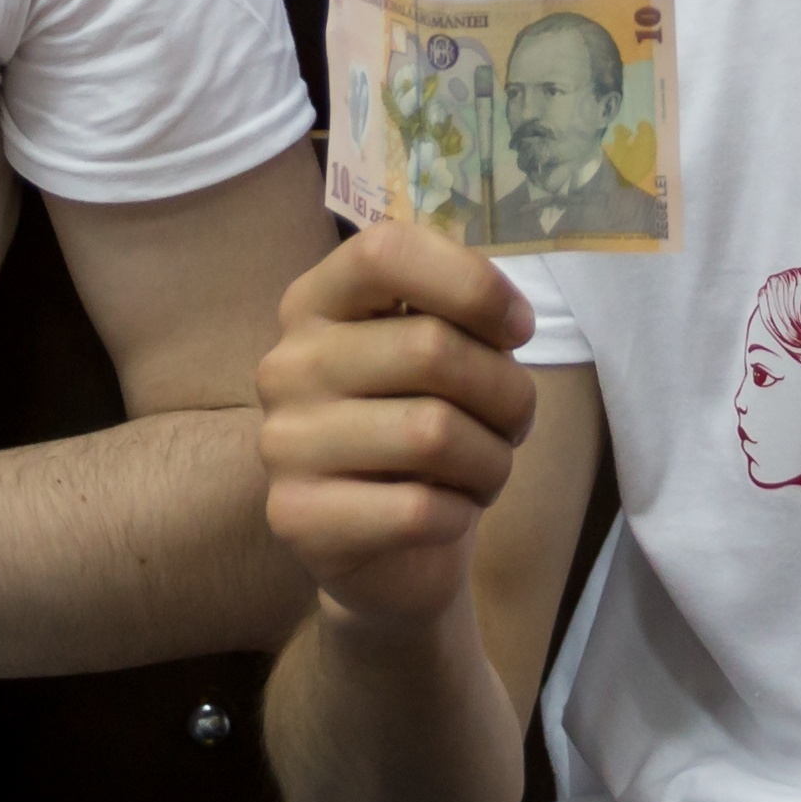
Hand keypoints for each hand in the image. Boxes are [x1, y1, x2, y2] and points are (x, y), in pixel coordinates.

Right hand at [255, 221, 536, 632]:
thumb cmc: (421, 426)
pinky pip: (419, 509)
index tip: (518, 329)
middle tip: (514, 422)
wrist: (390, 550)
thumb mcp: (440, 352)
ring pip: (433, 431)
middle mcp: (286, 365)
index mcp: (315, 302)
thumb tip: (506, 320)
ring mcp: (282, 443)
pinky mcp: (296, 518)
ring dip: (491, 459)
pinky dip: (461, 513)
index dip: (472, 283)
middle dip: (507, 392)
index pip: (385, 251)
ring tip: (486, 470)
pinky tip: (451, 513)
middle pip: (430, 347)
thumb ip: (460, 315)